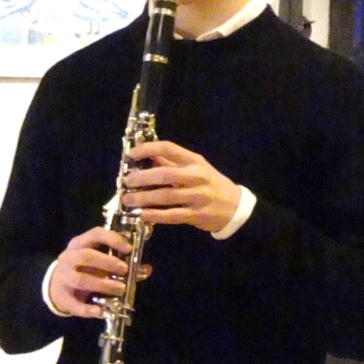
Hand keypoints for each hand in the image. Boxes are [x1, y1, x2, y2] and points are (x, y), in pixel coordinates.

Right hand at [47, 226, 149, 318]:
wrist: (55, 286)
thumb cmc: (82, 270)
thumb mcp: (97, 262)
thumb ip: (120, 264)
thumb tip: (146, 269)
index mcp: (79, 244)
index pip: (95, 234)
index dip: (112, 239)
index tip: (128, 249)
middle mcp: (68, 258)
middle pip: (86, 256)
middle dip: (108, 262)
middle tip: (124, 270)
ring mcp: (63, 277)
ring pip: (81, 279)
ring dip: (103, 284)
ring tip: (120, 289)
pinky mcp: (61, 296)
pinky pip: (74, 304)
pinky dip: (87, 309)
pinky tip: (100, 311)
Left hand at [120, 140, 241, 233]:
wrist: (235, 207)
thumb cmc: (211, 184)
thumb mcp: (196, 168)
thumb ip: (172, 162)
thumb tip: (148, 156)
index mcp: (194, 161)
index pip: (169, 148)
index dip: (148, 149)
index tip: (132, 154)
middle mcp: (196, 177)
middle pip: (165, 174)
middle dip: (142, 177)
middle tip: (127, 181)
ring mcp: (197, 196)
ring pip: (166, 196)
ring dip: (144, 198)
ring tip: (128, 200)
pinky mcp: (196, 215)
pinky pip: (172, 215)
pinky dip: (155, 216)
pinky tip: (142, 215)